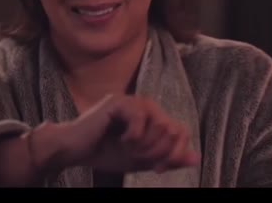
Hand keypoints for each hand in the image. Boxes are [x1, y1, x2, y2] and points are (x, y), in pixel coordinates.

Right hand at [35, 94, 199, 174]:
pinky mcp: (118, 101)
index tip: (157, 169)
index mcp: (153, 117)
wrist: (75, 151)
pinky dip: (133, 137)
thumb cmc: (105, 153)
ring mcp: (132, 101)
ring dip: (146, 146)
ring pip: (160, 123)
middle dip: (158, 152)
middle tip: (138, 159)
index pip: (181, 132)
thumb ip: (168, 158)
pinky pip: (140, 118)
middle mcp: (146, 105)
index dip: (174, 154)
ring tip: (129, 150)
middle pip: (173, 129)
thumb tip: (196, 159)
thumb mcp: (142, 160)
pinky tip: (121, 141)